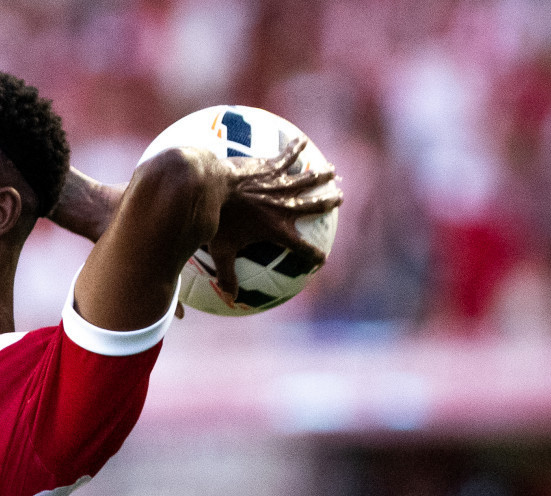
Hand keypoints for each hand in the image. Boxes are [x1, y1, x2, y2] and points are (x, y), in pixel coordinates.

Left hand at [206, 136, 342, 299]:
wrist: (211, 188)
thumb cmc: (215, 221)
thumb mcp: (220, 252)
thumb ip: (227, 275)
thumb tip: (231, 299)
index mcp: (275, 230)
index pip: (300, 247)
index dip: (312, 254)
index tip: (321, 260)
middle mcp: (282, 207)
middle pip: (312, 206)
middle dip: (328, 203)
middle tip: (339, 199)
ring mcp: (277, 185)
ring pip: (306, 180)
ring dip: (320, 176)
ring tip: (332, 172)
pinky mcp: (268, 166)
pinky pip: (286, 156)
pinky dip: (295, 149)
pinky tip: (301, 141)